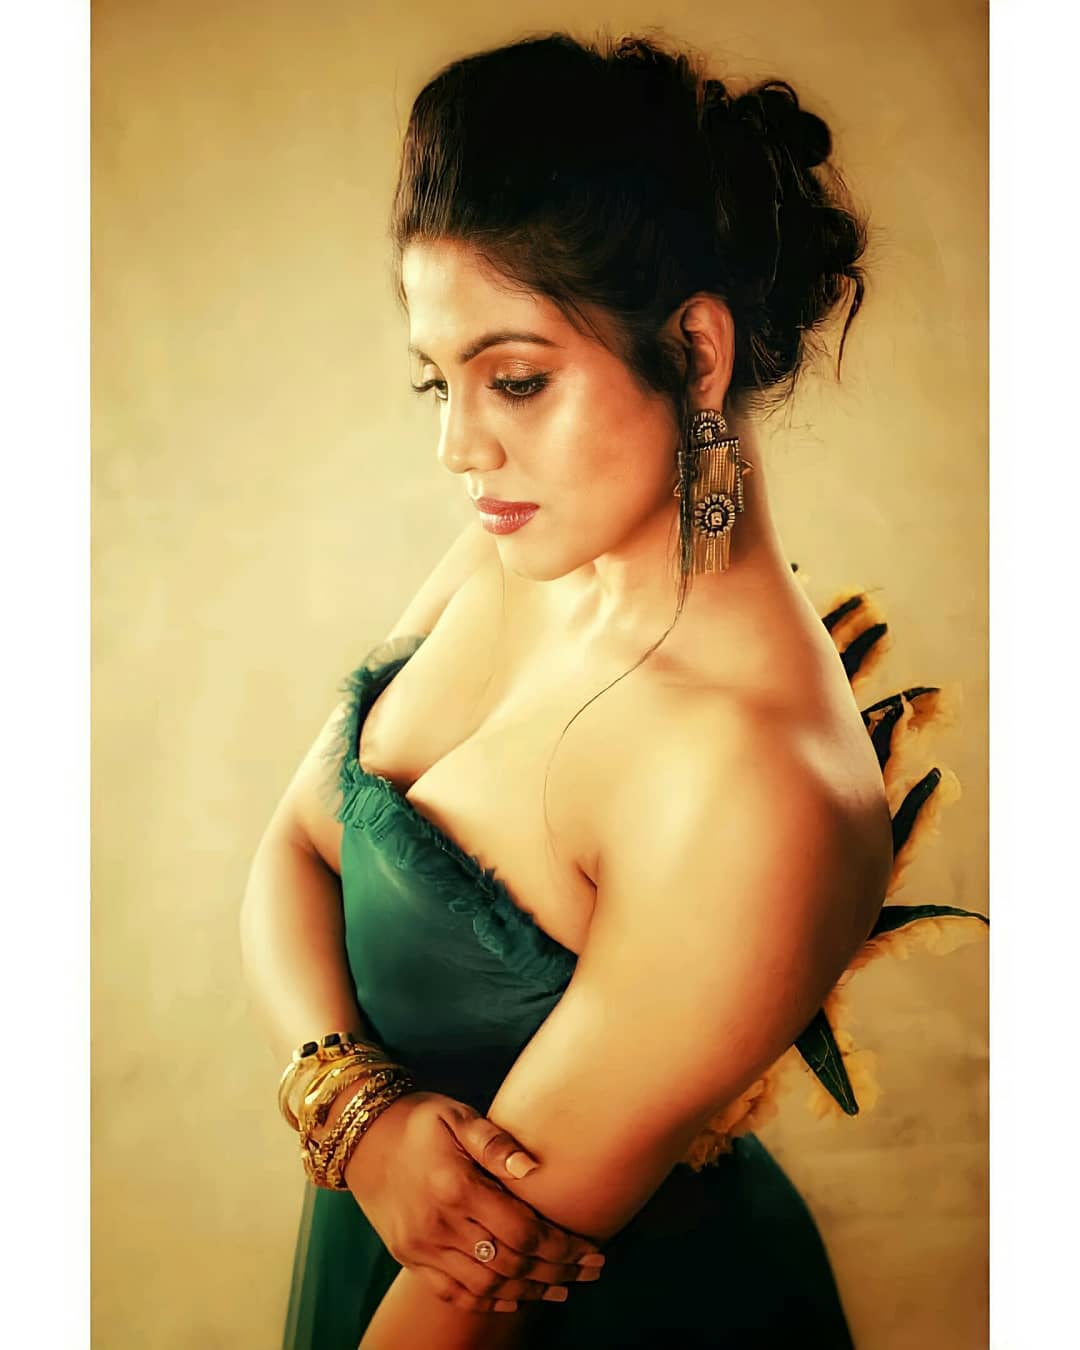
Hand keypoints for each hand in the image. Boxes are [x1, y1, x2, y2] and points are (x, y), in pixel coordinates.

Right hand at [343, 1090, 605, 1312]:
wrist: (361, 1135)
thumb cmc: (418, 1119)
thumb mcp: (457, 1115)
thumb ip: (496, 1143)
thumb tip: (534, 1169)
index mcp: (456, 1186)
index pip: (523, 1232)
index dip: (564, 1246)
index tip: (594, 1250)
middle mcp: (439, 1224)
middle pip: (512, 1264)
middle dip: (558, 1272)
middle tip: (592, 1272)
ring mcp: (421, 1247)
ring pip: (486, 1286)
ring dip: (530, 1291)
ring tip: (563, 1288)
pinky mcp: (409, 1257)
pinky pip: (453, 1293)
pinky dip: (487, 1302)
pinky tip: (515, 1299)